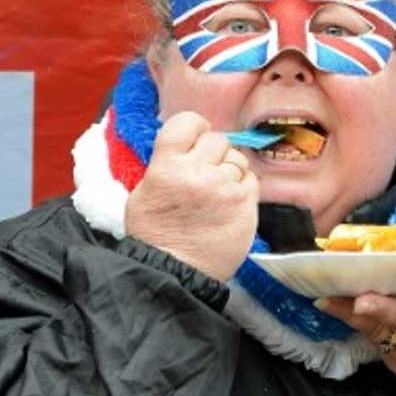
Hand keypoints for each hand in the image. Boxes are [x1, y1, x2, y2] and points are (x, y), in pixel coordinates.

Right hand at [125, 111, 258, 282]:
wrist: (175, 274)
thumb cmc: (155, 235)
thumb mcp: (144, 192)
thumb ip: (166, 163)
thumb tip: (187, 145)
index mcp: (166, 166)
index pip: (188, 122)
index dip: (195, 128)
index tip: (196, 139)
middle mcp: (197, 172)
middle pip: (217, 139)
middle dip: (213, 153)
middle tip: (205, 172)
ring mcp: (224, 188)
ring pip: (237, 159)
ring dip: (229, 170)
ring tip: (217, 192)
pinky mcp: (245, 205)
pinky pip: (252, 180)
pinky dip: (243, 188)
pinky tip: (229, 203)